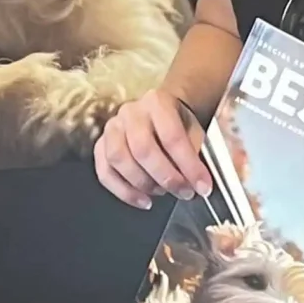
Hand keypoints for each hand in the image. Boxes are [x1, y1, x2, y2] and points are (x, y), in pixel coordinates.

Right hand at [93, 89, 211, 208]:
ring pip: (118, 159)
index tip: (203, 186)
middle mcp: (131, 112)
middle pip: (142, 149)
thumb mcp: (193, 133)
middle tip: (183, 192)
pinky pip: (104, 171)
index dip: (189, 166)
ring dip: (142, 184)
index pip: (172, 137)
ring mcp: (112, 128)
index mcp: (157, 102)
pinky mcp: (100, 145)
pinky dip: (123, 191)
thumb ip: (194, 156)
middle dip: (166, 177)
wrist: (161, 113)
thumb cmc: (178, 125)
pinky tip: (142, 200)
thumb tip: (198, 184)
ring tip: (162, 192)